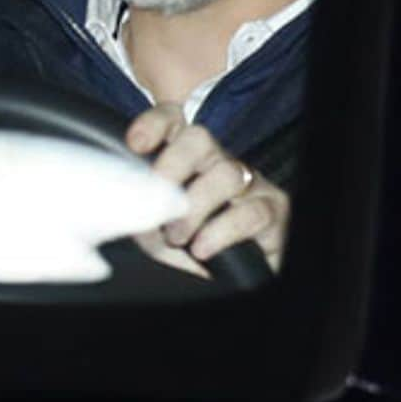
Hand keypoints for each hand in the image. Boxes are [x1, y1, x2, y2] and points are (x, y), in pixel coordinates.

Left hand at [125, 103, 288, 276]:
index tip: (135, 144)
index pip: (173, 121)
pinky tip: (202, 249)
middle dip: (172, 164)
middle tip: (155, 195)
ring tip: (177, 237)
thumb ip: (142, 211)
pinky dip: (220, 232)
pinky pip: (251, 212)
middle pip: (199, 138)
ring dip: (194, 207)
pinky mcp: (274, 211)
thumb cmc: (188, 249)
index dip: (155, 124)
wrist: (229, 280)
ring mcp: (250, 184)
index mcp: (188, 161)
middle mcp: (219, 164)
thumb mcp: (156, 231)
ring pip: (226, 173)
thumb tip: (127, 204)